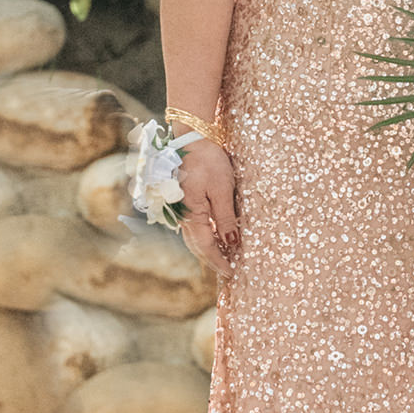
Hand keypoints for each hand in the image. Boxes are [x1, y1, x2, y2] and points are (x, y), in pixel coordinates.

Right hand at [178, 138, 239, 274]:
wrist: (193, 140)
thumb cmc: (208, 163)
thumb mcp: (222, 190)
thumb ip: (225, 219)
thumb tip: (231, 243)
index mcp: (191, 215)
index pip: (205, 246)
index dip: (218, 261)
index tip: (231, 272)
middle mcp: (182, 216)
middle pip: (196, 246)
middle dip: (212, 259)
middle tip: (228, 269)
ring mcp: (181, 209)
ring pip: (194, 237)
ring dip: (208, 248)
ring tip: (225, 256)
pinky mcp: (185, 202)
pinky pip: (195, 225)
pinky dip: (205, 235)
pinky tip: (217, 236)